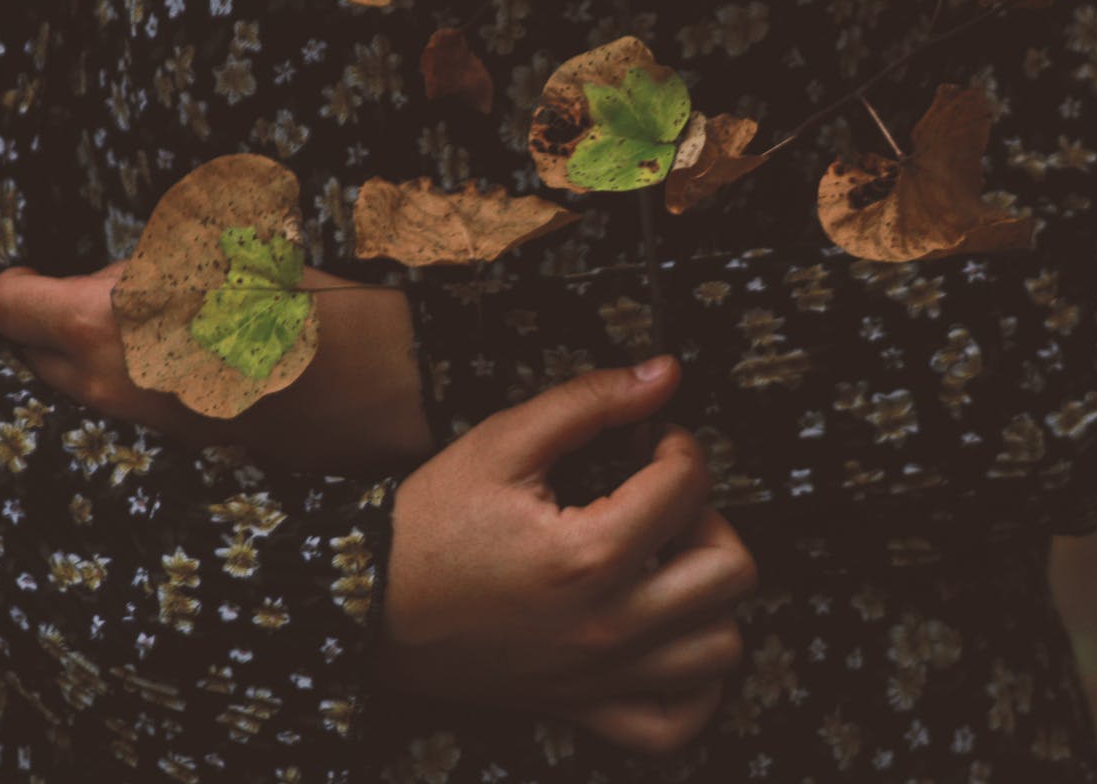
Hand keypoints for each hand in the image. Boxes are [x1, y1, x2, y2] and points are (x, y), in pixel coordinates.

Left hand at [0, 261, 433, 472]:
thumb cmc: (292, 297)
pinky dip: (141, 390)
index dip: (18, 285)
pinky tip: (187, 364)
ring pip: (82, 389)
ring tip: (153, 329)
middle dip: (56, 326)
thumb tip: (103, 284)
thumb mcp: (207, 251)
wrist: (369, 378)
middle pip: (35, 356)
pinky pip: (130, 414)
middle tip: (102, 297)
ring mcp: (142, 428)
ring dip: (99, 360)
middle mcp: (108, 386)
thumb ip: (136, 270)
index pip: (6, 308)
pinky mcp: (177, 452)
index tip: (34, 276)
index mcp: (102, 325)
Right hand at [375, 357, 758, 755]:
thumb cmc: (427, 524)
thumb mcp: (499, 444)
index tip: (649, 442)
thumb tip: (665, 372)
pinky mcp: (585, 707)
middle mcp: (608, 624)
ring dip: (711, 598)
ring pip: (721, 648)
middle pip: (731, 571)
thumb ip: (587, 402)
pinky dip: (695, 689)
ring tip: (668, 565)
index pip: (688, 487)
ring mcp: (602, 675)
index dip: (678, 447)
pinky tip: (673, 640)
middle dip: (709, 519)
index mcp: (589, 554)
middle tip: (663, 503)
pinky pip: (677, 724)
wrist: (365, 609)